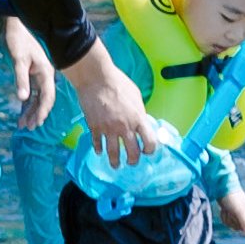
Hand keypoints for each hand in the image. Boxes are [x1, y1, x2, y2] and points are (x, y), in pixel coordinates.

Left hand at [1, 31, 58, 132]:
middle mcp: (44, 75)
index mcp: (46, 72)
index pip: (47, 96)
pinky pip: (31, 93)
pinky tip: (22, 113)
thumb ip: (21, 79)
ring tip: (23, 125)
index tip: (36, 122)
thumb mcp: (18, 60)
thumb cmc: (18, 41)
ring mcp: (38, 76)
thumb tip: (22, 99)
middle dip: (37, 114)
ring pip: (37, 98)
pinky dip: (27, 103)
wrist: (15, 27)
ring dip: (31, 111)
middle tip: (29, 128)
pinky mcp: (31, 75)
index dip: (43, 110)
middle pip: (44, 99)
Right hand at [75, 45, 167, 162]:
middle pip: (133, 153)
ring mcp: (108, 129)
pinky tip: (100, 151)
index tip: (147, 151)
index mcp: (138, 118)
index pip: (150, 142)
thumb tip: (140, 122)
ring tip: (116, 165)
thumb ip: (139, 112)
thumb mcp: (136, 96)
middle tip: (131, 162)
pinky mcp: (94, 127)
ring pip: (113, 154)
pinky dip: (99, 149)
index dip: (150, 150)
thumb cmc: (118, 83)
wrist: (96, 78)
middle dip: (133, 161)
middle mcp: (124, 127)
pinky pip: (97, 144)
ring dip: (115, 162)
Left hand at [218, 189, 244, 238]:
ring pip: (231, 224)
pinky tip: (224, 209)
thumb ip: (244, 223)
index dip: (235, 222)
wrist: (222, 186)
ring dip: (226, 217)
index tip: (233, 212)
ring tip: (226, 208)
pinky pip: (228, 221)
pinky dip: (224, 216)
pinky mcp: (233, 212)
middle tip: (228, 209)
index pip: (243, 228)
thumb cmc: (231, 198)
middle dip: (230, 220)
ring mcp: (240, 213)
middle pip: (237, 227)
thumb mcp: (238, 211)